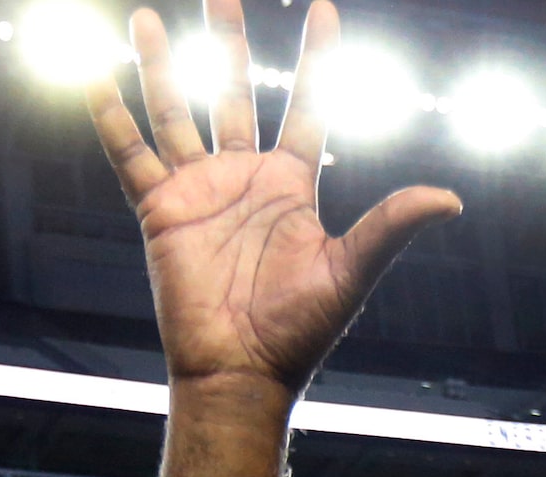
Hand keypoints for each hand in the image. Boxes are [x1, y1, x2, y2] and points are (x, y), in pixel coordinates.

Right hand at [85, 0, 460, 400]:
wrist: (240, 371)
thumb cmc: (298, 332)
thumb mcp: (351, 272)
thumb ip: (391, 227)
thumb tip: (451, 200)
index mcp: (290, 185)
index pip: (305, 105)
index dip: (315, 58)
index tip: (322, 9)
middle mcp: (243, 178)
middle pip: (233, 93)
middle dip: (227, 42)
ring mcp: (198, 191)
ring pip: (175, 112)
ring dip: (160, 66)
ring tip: (147, 16)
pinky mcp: (160, 212)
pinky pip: (130, 155)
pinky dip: (111, 118)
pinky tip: (95, 78)